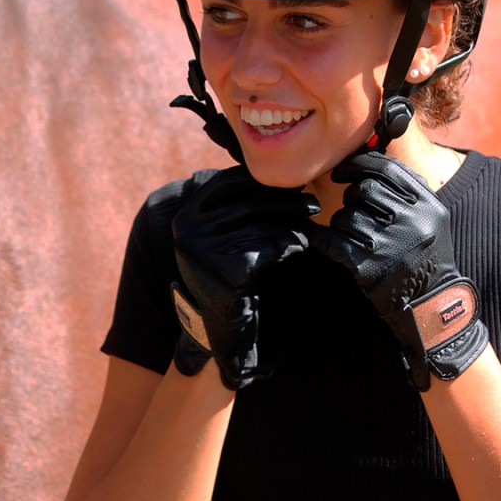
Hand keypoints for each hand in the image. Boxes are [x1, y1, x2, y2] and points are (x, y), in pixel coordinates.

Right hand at [171, 166, 319, 388]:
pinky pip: (271, 249)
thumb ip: (236, 205)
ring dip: (293, 223)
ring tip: (312, 226)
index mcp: (187, 216)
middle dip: (285, 202)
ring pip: (263, 226)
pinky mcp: (230, 272)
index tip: (289, 181)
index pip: (227, 183)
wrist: (219, 326)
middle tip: (313, 203)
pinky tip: (303, 246)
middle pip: (249, 205)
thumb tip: (276, 173)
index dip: (260, 181)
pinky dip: (291, 245)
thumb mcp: (221, 234)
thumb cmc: (227, 272)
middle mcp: (190, 231)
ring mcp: (207, 252)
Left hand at [308, 151, 487, 390]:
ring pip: (346, 216)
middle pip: (363, 190)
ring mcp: (391, 246)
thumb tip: (369, 160)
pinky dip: (324, 240)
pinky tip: (326, 242)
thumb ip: (407, 190)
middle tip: (353, 211)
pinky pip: (333, 241)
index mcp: (428, 205)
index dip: (358, 164)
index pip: (386, 168)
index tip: (342, 172)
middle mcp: (412, 222)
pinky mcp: (369, 268)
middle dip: (351, 198)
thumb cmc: (427, 258)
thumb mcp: (431, 218)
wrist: (434, 307)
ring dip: (342, 223)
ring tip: (353, 236)